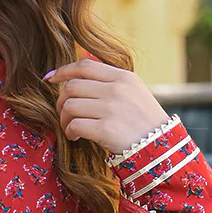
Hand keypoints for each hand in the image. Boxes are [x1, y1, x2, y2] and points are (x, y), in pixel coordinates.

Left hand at [46, 57, 170, 156]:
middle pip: (72, 86)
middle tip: (64, 112)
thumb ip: (110, 82)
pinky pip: (74, 125)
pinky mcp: (106, 129)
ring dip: (64, 118)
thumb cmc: (143, 122)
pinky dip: (69, 132)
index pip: (84, 66)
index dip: (63, 71)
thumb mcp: (134, 92)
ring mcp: (111, 108)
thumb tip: (77, 77)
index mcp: (123, 77)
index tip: (50, 79)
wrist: (161, 147)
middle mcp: (117, 89)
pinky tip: (75, 137)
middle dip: (61, 100)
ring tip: (71, 127)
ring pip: (69, 105)